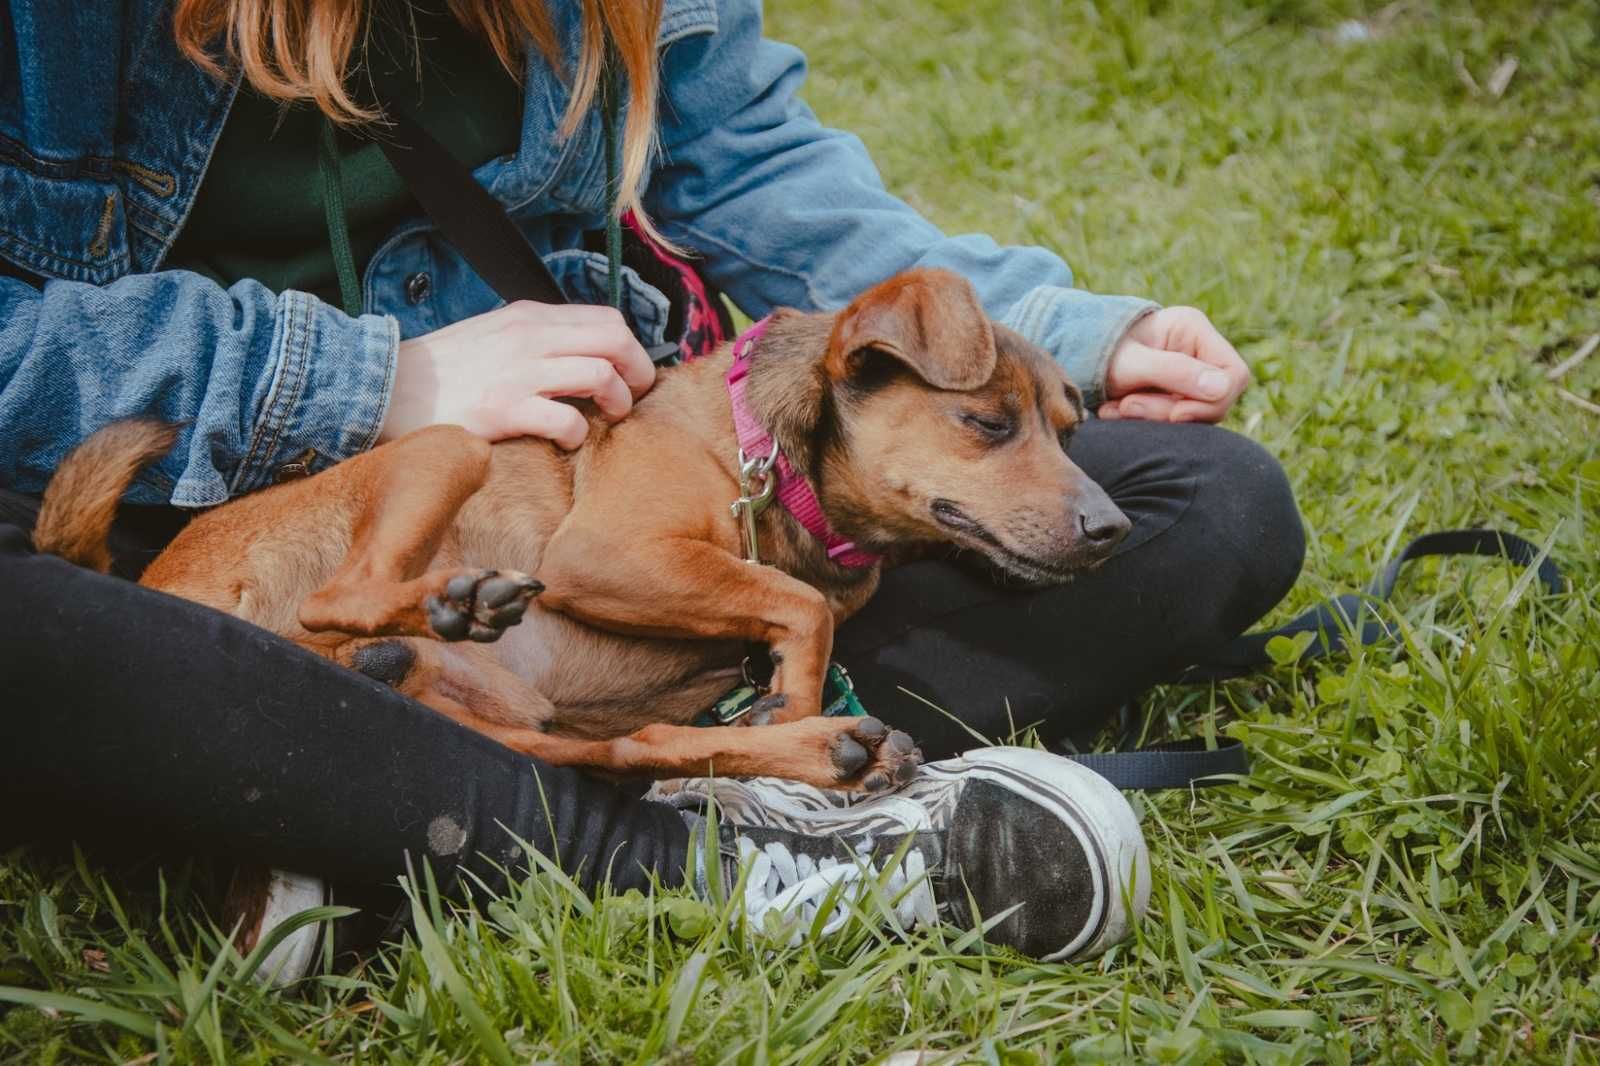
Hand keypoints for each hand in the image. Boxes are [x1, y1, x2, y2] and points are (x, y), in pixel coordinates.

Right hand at [379, 302, 656, 448]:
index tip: (630, 377)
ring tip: (605, 420)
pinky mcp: (501, 409)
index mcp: (530, 317)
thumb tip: (585, 356)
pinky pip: (566, 419)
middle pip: (616, 341)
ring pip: (601, 374)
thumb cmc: (445, 373)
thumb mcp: (496, 336)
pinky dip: (577, 434)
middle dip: (638, 374)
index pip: (608, 320)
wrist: (385, 389)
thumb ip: (538, 339)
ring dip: (616, 403)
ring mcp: (516, 372)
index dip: (632, 351)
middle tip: (632, 401)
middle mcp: (528, 336)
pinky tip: (566, 440)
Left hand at [1100, 306, 1249, 422]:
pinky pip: (1175, 419)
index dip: (1212, 400)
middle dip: (1173, 411)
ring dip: (1155, 418)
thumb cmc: (1098, 350)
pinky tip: (1117, 411)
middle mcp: (1197, 350)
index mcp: (1193, 330)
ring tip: (1118, 408)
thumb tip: (1222, 389)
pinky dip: (1147, 421)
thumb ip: (1173, 372)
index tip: (1176, 413)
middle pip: (1215, 399)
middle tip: (1129, 407)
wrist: (1073, 354)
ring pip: (1194, 413)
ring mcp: (1187, 373)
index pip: (1233, 374)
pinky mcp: (1173, 393)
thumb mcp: (1130, 363)